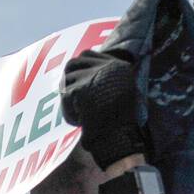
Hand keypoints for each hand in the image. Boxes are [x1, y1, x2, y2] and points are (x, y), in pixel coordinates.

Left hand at [61, 48, 146, 169]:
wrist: (126, 139)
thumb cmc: (127, 126)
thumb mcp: (124, 98)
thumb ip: (109, 85)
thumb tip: (89, 80)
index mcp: (117, 67)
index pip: (88, 55)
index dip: (79, 69)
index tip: (79, 85)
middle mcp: (106, 67)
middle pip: (73, 64)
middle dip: (68, 80)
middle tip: (71, 98)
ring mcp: (93, 77)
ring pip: (67, 82)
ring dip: (69, 99)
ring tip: (79, 114)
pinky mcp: (82, 90)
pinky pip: (66, 99)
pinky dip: (69, 113)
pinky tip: (79, 123)